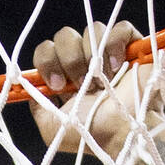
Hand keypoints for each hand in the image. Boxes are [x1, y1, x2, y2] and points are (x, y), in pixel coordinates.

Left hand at [31, 21, 164, 153]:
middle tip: (81, 84)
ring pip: (92, 30)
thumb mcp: (50, 128)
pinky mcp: (134, 49)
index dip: (47, 61)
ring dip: (92, 56)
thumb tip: (29, 85)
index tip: (57, 85)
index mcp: (67, 77)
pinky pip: (120, 28)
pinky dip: (115, 43)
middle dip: (69, 59)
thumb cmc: (89, 136)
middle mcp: (86, 63)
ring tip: (103, 82)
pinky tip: (117, 66)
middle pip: (66, 36)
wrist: (122, 135)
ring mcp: (110, 54)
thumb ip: (36, 105)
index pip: (47, 50)